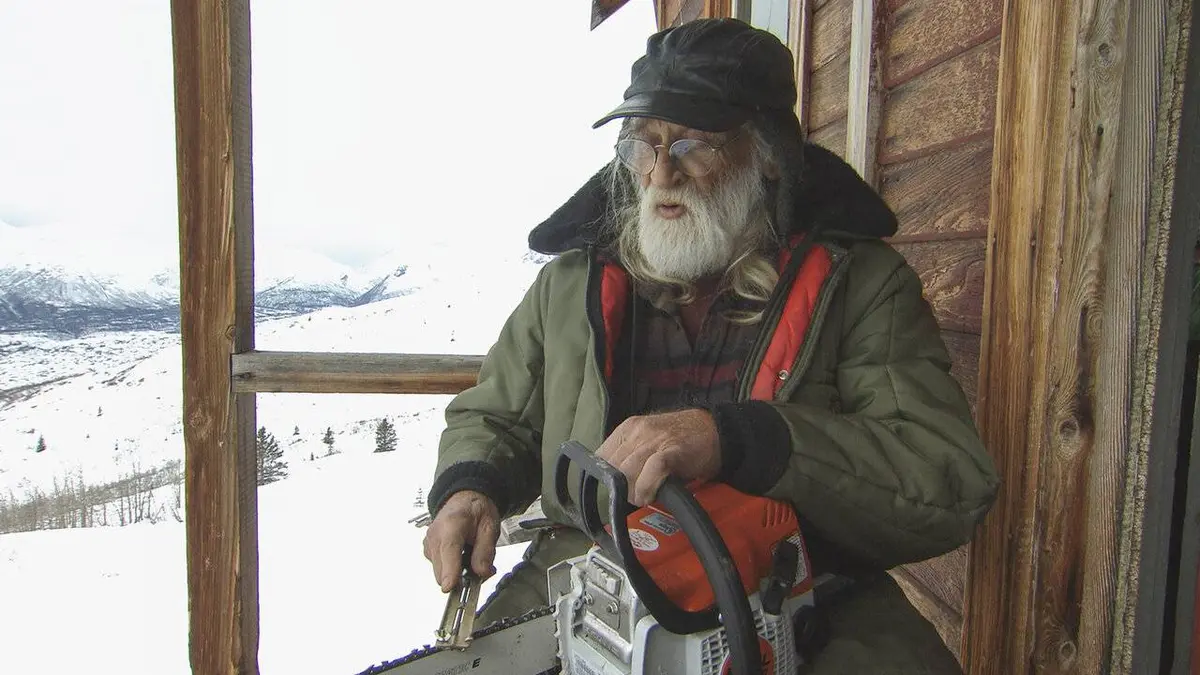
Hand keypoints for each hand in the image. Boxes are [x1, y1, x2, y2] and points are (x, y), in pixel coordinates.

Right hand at [422, 490, 500, 591]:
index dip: (449, 572)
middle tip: (482, 566)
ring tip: (472, 555)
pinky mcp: (428, 551)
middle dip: (462, 577)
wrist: (464, 499)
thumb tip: (481, 572)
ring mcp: (428, 544)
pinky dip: (451, 568)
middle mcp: (435, 535)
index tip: (449, 586)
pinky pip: (439, 568)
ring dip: (457, 573)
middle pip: (442, 569)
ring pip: (440, 573)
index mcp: (451, 525)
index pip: (448, 551)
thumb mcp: (490, 527)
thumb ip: (485, 551)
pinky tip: (462, 555)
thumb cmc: (475, 509)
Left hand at [595, 408, 721, 506]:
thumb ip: (630, 456)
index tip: (614, 489)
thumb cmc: (682, 439)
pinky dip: (647, 488)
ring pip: (627, 471)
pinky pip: (651, 472)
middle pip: (612, 467)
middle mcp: (638, 431)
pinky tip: (651, 496)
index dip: (605, 477)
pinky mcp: (672, 451)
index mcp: (629, 428)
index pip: (600, 457)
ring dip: (633, 491)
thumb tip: (614, 483)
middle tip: (635, 495)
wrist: (716, 430)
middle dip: (620, 487)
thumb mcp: (649, 440)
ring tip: (644, 497)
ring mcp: (655, 440)